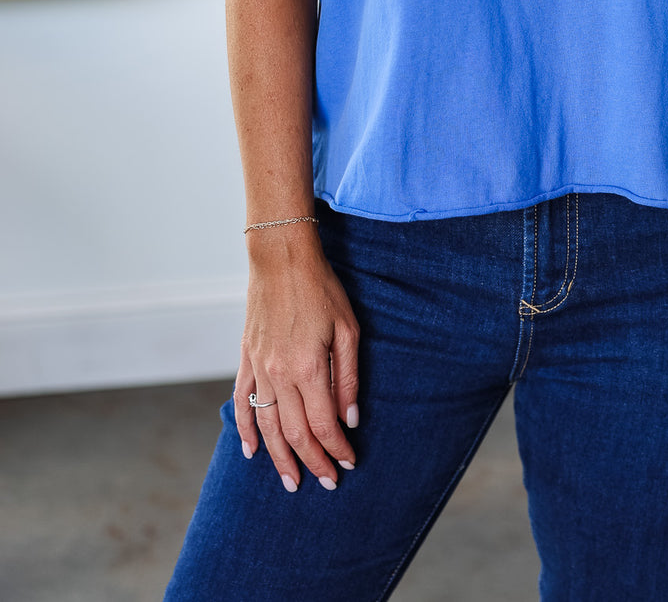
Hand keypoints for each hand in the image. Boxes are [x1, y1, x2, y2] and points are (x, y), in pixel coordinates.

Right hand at [233, 229, 360, 491]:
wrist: (281, 259)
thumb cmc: (321, 289)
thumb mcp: (348, 329)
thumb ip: (348, 377)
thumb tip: (351, 419)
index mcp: (309, 368)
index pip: (323, 424)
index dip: (336, 448)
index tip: (348, 462)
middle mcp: (280, 375)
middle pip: (295, 433)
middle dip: (313, 461)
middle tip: (328, 482)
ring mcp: (259, 369)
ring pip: (267, 426)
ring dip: (280, 458)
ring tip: (292, 481)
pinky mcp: (246, 359)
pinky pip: (242, 402)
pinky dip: (245, 430)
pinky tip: (251, 451)